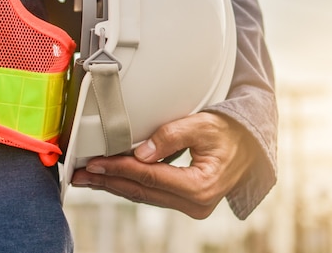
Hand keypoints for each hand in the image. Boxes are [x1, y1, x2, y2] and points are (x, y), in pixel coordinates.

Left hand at [71, 112, 256, 218]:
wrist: (251, 145)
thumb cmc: (230, 132)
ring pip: (145, 195)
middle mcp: (196, 203)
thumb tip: (140, 153)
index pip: (150, 177)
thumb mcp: (203, 125)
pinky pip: (153, 194)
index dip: (120, 168)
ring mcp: (192, 205)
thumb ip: (172, 136)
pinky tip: (114, 179)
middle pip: (143, 191)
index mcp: (200, 186)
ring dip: (116, 185)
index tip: (96, 162)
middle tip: (80, 174)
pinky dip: (131, 184)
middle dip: (109, 181)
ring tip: (89, 178)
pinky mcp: (187, 201)